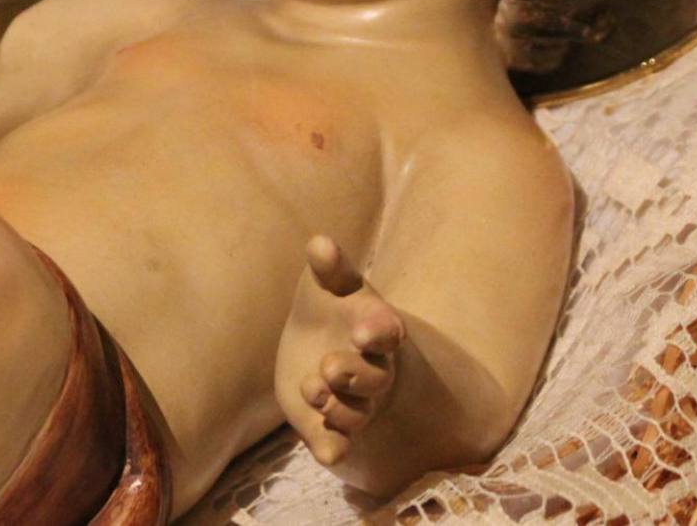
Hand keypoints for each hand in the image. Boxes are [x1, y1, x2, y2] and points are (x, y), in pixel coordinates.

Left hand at [277, 235, 406, 467]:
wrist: (319, 346)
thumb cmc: (329, 308)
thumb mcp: (326, 285)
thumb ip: (328, 268)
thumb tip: (320, 243)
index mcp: (375, 329)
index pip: (385, 332)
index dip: (376, 332)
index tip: (362, 330)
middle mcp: (372, 369)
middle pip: (373, 378)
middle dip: (352, 374)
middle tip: (328, 366)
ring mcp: (355, 401)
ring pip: (356, 412)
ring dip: (337, 407)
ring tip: (311, 387)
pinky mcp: (331, 426)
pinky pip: (337, 442)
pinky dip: (333, 449)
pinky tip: (326, 454)